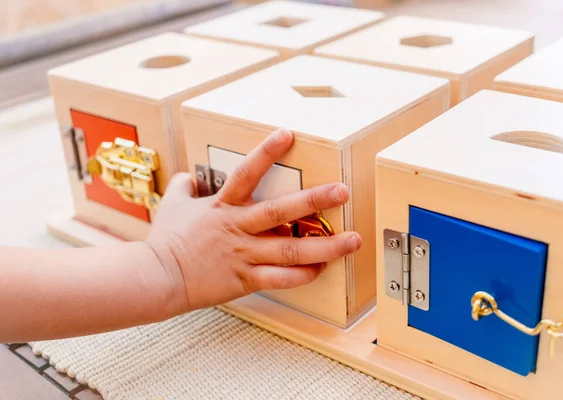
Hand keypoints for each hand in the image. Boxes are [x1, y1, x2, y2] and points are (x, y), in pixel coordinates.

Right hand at [146, 128, 361, 311]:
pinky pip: (279, 278)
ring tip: (352, 240)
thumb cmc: (166, 241)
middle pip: (281, 211)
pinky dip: (301, 275)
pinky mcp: (245, 279)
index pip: (247, 172)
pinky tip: (321, 269)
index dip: (267, 152)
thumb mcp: (171, 206)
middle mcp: (238, 227)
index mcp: (223, 205)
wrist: (156, 278)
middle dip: (314, 200)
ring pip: (290, 250)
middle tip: (343, 191)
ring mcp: (244, 254)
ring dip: (325, 246)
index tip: (289, 133)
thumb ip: (182, 187)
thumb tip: (185, 176)